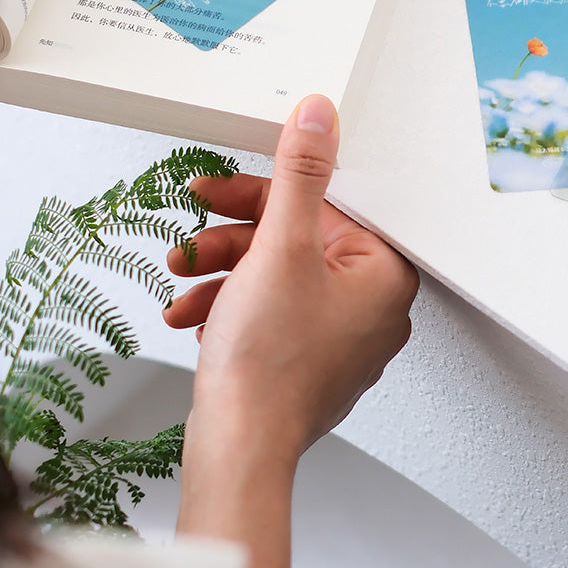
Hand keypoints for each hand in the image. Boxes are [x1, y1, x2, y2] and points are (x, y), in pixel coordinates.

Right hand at [164, 93, 418, 460]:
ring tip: (184, 283)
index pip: (328, 204)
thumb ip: (300, 175)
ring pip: (278, 276)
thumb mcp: (280, 246)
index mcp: (384, 273)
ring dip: (224, 273)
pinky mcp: (310, 360)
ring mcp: (342, 337)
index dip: (267, 191)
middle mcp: (373, 305)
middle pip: (299, 239)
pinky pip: (272, 312)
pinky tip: (195, 316)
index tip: (224, 188)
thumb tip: (319, 117)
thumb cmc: (268, 365)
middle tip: (193, 238)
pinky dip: (232, 307)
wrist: (238, 450)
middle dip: (235, 238)